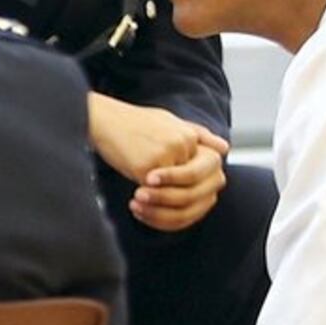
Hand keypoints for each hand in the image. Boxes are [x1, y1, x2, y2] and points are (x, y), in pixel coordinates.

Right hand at [90, 96, 227, 233]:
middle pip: (194, 189)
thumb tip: (224, 148)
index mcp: (191, 136)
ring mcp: (168, 156)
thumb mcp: (168, 122)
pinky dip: (145, 202)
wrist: (101, 119)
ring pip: (175, 195)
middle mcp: (184, 145)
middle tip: (157, 205)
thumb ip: (197, 135)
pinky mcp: (149, 167)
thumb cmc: (131, 122)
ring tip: (139, 204)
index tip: (171, 200)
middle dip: (178, 203)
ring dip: (160, 205)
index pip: (203, 177)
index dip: (189, 195)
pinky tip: (132, 200)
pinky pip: (154, 194)